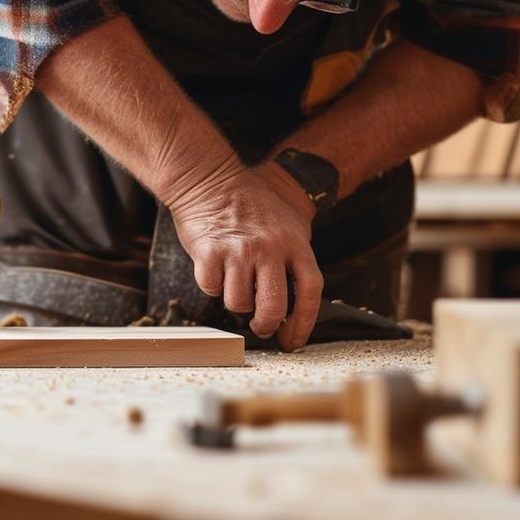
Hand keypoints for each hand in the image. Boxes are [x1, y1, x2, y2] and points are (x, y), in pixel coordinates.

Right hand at [166, 158, 322, 350]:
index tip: (292, 341)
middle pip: (273, 307)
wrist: (211, 178)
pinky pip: (211, 287)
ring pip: (238, 303)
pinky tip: (215, 269)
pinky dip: (211, 285)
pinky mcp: (210, 251)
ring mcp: (239, 250)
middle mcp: (269, 248)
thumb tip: (296, 296)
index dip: (303, 324)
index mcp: (295, 243)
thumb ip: (295, 254)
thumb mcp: (289, 221)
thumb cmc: (251, 199)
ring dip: (235, 302)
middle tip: (260, 327)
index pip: (309, 293)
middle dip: (266, 326)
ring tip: (234, 284)